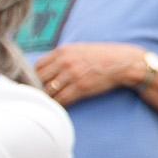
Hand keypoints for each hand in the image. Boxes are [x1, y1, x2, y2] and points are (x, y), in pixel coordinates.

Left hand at [33, 43, 148, 106]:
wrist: (122, 62)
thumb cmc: (102, 56)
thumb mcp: (79, 49)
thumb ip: (63, 57)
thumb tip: (49, 68)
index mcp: (63, 52)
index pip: (38, 65)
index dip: (34, 76)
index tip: (35, 84)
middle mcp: (65, 62)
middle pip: (40, 78)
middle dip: (37, 88)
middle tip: (37, 96)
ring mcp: (72, 75)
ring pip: (49, 91)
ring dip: (46, 99)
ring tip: (45, 104)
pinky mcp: (81, 88)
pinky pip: (62, 99)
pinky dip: (57, 105)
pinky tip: (57, 108)